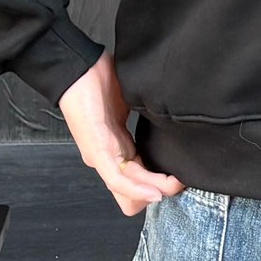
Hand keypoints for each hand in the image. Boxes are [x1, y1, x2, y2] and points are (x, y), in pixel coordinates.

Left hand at [58, 51, 184, 215]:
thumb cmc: (100, 81)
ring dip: (154, 189)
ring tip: (174, 186)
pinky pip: (116, 179)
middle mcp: (108, 156)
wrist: (78, 68)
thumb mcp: (130, 103)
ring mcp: (101, 155)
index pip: (137, 177)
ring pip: (128, 188)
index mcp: (117, 146)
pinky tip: (154, 192)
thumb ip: (146, 117)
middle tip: (182, 182)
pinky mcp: (96, 151)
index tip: (180, 176)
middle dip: (160, 189)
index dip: (157, 182)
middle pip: (133, 190)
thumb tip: (170, 121)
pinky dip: (136, 189)